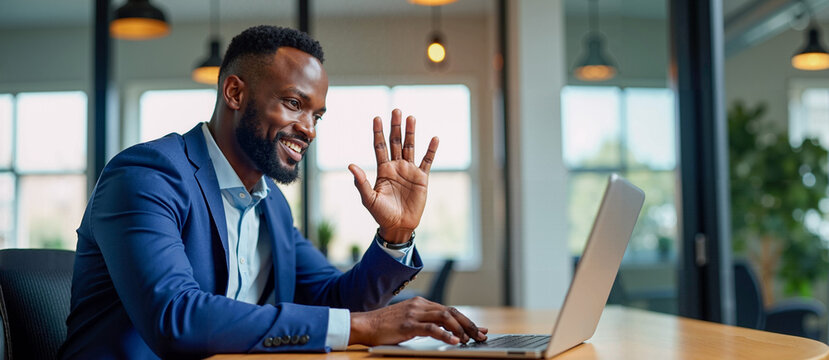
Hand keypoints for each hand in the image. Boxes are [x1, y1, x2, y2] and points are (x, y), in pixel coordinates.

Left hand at [348, 109, 438, 241]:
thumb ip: (361, 182)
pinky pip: (427, 161)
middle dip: (395, 126)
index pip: (379, 146)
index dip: (378, 132)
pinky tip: (434, 138)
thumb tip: (351, 165)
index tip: (376, 118)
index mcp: (383, 169)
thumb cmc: (381, 214)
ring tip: (411, 118)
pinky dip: (431, 150)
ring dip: (411, 132)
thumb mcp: (368, 199)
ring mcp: (409, 171)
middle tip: (396, 110)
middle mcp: (396, 166)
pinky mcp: (422, 178)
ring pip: (410, 147)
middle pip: (396, 142)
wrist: (398, 226)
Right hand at [348, 296, 487, 345]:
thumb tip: (444, 331)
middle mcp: (420, 305)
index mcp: (421, 303)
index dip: (467, 320)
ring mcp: (414, 313)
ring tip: (469, 340)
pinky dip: (445, 335)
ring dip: (460, 329)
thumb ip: (425, 322)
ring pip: (445, 317)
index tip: (480, 329)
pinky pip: (431, 328)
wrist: (365, 325)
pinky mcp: (408, 324)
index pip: (450, 309)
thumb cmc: (385, 326)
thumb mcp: (408, 320)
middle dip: (469, 324)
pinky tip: (454, 342)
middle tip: (481, 336)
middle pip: (451, 311)